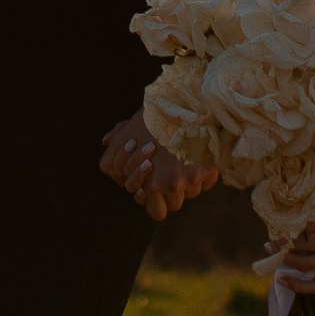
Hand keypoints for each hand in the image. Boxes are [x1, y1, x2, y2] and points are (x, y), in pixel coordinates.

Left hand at [99, 112, 216, 221]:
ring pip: (192, 193)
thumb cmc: (152, 116)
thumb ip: (115, 140)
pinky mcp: (206, 170)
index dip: (158, 202)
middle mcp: (168, 185)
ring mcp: (188, 180)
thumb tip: (106, 141)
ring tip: (185, 161)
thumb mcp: (127, 126)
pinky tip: (201, 160)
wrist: (181, 104)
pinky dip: (206, 174)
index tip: (159, 189)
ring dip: (190, 182)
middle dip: (174, 195)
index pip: (156, 211)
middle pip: (174, 205)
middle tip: (174, 178)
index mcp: (148, 182)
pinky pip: (208, 181)